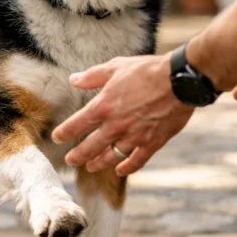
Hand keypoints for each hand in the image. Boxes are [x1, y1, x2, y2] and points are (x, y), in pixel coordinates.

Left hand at [51, 54, 194, 176]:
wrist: (179, 81)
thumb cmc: (147, 70)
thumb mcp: (116, 66)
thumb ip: (92, 76)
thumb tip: (73, 80)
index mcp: (103, 106)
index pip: (76, 125)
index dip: (64, 133)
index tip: (57, 137)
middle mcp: (115, 126)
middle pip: (90, 147)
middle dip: (77, 156)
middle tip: (70, 161)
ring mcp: (134, 137)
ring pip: (111, 157)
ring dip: (99, 163)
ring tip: (91, 166)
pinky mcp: (152, 143)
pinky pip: (136, 161)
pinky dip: (127, 168)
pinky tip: (120, 170)